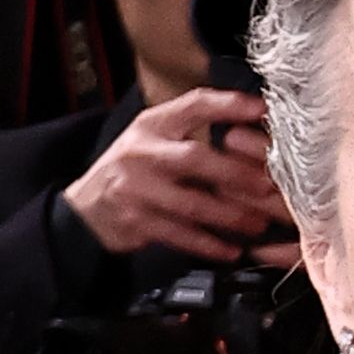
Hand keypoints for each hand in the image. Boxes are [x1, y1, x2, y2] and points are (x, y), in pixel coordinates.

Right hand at [65, 88, 292, 262]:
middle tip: (267, 185)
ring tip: (256, 223)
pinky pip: (180, 235)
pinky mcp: (136, 221)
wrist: (87, 209)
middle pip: (195, 158)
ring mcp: (137, 188)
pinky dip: (208, 244)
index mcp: (152, 124)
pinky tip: (230, 249)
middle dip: (235, 173)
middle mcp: (143, 151)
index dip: (229, 106)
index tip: (261, 109)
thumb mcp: (151, 138)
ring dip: (229, 215)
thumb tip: (245, 129)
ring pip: (191, 203)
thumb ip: (187, 130)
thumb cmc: (132, 171)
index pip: (193, 104)